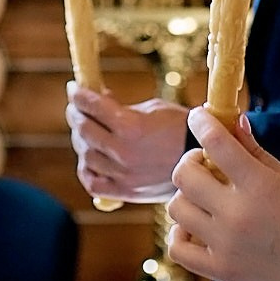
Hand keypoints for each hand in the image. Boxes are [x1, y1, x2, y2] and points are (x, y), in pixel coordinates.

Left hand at [67, 84, 189, 202]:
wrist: (206, 161)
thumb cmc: (181, 128)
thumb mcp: (153, 109)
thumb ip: (122, 108)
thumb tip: (98, 99)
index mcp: (131, 126)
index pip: (93, 106)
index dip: (79, 95)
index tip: (74, 88)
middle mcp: (124, 152)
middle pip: (84, 130)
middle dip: (77, 114)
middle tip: (77, 107)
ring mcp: (123, 174)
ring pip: (85, 155)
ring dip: (81, 139)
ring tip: (86, 130)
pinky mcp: (126, 192)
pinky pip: (92, 182)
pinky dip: (86, 169)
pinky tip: (90, 158)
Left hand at [166, 106, 279, 280]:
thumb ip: (257, 153)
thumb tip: (235, 122)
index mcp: (262, 187)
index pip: (217, 143)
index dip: (202, 122)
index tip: (199, 116)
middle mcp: (238, 215)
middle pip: (185, 175)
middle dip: (191, 160)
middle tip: (207, 163)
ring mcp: (226, 246)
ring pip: (177, 208)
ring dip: (187, 196)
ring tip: (207, 197)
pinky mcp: (221, 272)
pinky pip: (177, 249)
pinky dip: (181, 235)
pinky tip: (198, 227)